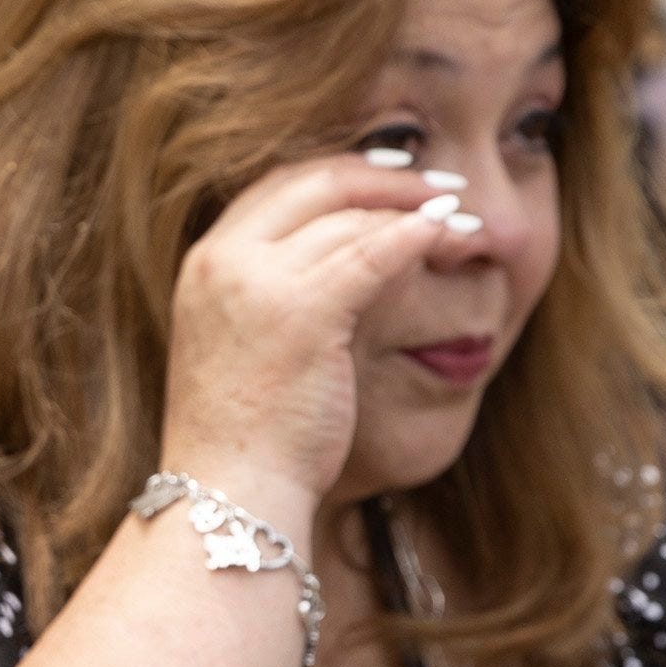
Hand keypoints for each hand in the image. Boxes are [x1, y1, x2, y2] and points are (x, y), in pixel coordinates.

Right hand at [156, 150, 455, 518]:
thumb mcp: (249, 347)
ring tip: (461, 217)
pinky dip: (420, 234)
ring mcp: (259, 280)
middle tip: (440, 183)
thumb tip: (343, 270)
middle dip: (384, 177)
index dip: (341, 175)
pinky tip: (453, 234)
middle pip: (313, 182)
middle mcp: (223, 260)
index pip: (277, 188)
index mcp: (204, 265)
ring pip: (350, 215)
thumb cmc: (243, 440)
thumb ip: (277, 297)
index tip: (391, 177)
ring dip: (415, 207)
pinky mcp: (304, 310)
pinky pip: (375, 251)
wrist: (229, 491)